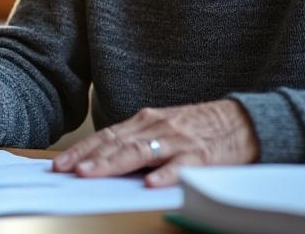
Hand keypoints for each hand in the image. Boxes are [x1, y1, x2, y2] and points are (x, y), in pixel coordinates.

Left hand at [53, 100, 260, 186]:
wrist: (244, 120)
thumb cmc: (199, 127)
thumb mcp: (164, 128)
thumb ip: (138, 140)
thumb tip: (104, 160)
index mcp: (146, 121)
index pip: (107, 136)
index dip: (82, 149)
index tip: (60, 162)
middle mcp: (158, 127)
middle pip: (117, 144)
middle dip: (89, 157)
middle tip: (66, 170)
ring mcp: (179, 140)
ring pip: (141, 152)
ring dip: (113, 163)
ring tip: (92, 173)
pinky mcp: (202, 155)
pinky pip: (182, 166)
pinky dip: (165, 175)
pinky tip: (151, 185)